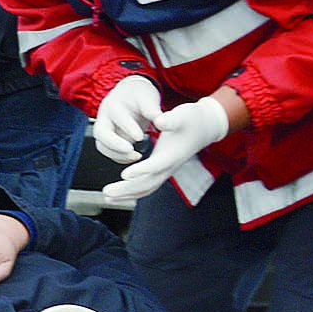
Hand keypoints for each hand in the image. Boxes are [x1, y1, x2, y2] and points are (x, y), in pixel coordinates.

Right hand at [92, 74, 161, 163]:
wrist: (131, 94)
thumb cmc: (140, 95)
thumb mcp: (148, 97)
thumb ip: (153, 110)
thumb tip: (161, 123)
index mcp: (113, 104)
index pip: (116, 117)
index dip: (128, 128)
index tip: (140, 137)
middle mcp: (104, 117)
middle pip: (100, 134)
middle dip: (115, 145)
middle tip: (132, 151)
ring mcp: (104, 129)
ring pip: (102, 145)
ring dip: (117, 154)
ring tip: (136, 156)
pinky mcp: (108, 139)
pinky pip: (109, 151)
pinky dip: (119, 157)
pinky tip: (134, 157)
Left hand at [100, 93, 232, 203]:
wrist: (205, 127)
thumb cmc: (192, 119)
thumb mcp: (182, 115)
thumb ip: (170, 119)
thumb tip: (160, 121)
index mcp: (172, 154)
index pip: (156, 165)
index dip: (141, 170)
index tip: (124, 174)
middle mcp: (169, 166)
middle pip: (147, 183)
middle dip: (126, 189)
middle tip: (106, 192)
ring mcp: (167, 170)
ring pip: (146, 187)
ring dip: (127, 194)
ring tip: (108, 196)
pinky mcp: (163, 169)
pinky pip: (148, 185)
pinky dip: (134, 191)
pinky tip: (121, 193)